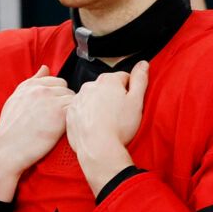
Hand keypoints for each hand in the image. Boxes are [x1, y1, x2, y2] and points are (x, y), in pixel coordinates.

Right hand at [0, 65, 71, 202]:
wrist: (7, 150)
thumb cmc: (10, 129)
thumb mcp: (15, 100)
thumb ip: (31, 82)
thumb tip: (45, 68)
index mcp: (30, 85)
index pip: (56, 81)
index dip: (56, 95)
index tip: (50, 109)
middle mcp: (41, 89)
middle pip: (66, 89)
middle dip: (64, 101)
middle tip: (55, 118)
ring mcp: (51, 100)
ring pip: (73, 98)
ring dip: (70, 110)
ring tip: (59, 124)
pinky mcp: (60, 113)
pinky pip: (76, 109)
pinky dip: (73, 118)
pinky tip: (63, 128)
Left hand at [67, 60, 147, 193]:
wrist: (97, 147)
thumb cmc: (119, 125)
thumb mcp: (136, 101)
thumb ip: (140, 79)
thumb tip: (143, 63)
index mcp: (108, 80)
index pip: (124, 78)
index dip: (130, 91)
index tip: (129, 104)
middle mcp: (89, 86)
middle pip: (106, 87)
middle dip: (113, 97)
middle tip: (118, 114)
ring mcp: (77, 99)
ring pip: (93, 98)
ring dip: (99, 105)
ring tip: (106, 121)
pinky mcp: (69, 113)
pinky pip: (81, 110)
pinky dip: (87, 115)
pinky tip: (94, 125)